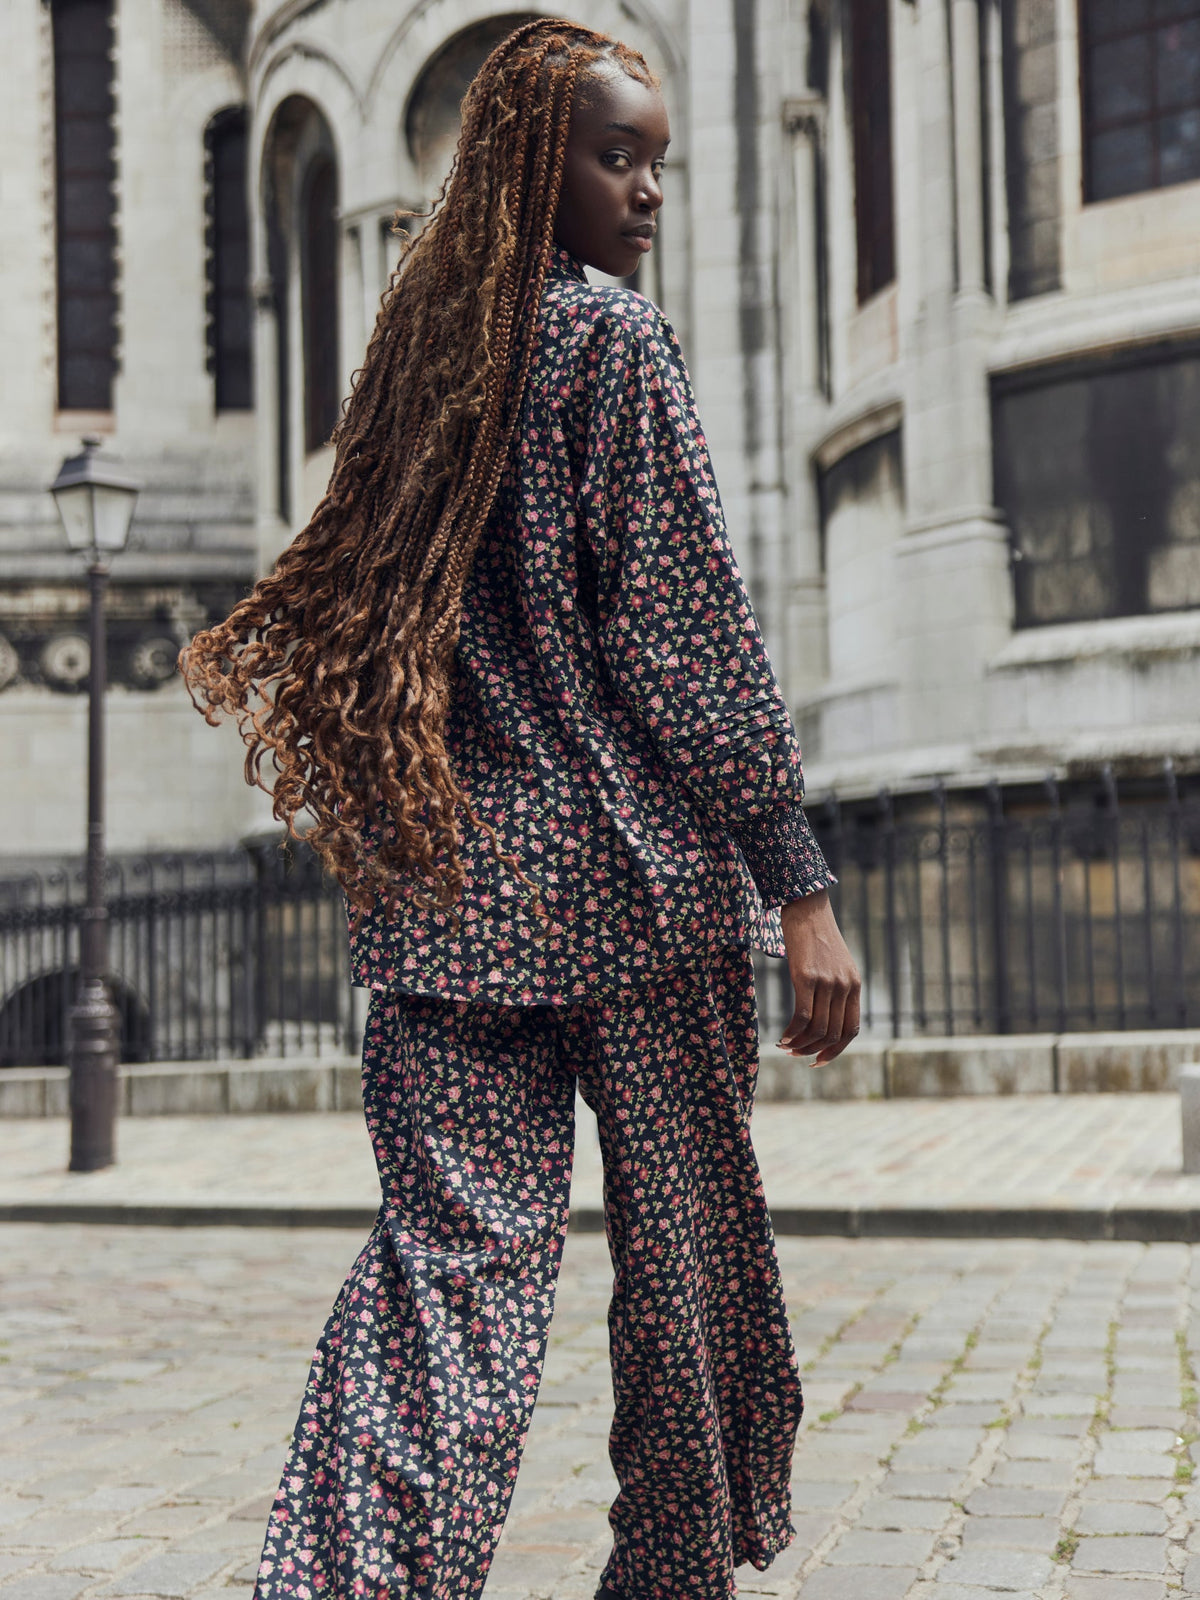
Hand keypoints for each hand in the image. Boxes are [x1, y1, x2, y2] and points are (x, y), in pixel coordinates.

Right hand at [777, 889, 860, 1064]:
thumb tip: (825, 1015)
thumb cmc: (815, 935)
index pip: (850, 1030)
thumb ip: (835, 987)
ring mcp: (826, 982)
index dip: (835, 1051)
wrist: (806, 906)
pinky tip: (782, 1037)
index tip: (818, 1060)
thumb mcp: (835, 963)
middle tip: (794, 1054)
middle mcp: (844, 986)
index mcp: (854, 985)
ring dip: (799, 1045)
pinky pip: (803, 1017)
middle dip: (812, 1050)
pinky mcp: (806, 977)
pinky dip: (792, 1033)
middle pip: (832, 1034)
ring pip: (817, 1029)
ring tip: (784, 1047)